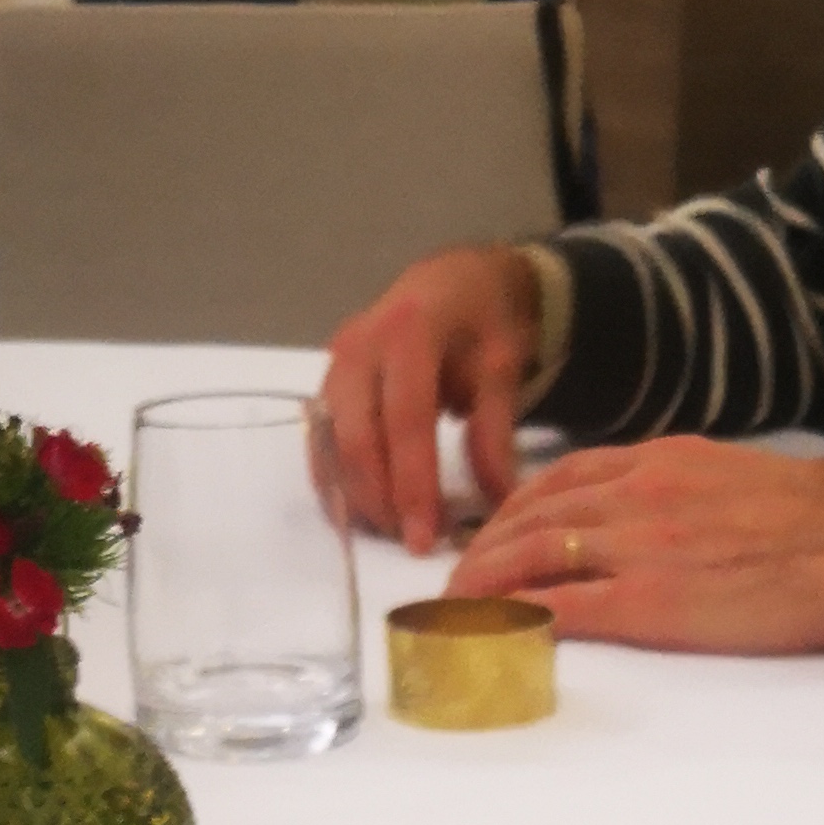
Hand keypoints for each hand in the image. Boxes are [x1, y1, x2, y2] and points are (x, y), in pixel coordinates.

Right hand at [320, 246, 543, 555]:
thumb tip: (499, 504)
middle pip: (358, 438)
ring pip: (332, 444)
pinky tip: (358, 513)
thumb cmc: (482, 319)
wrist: (454, 280)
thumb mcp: (502, 366)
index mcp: (408, 330)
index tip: (425, 539)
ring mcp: (335, 363)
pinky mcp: (326, 383)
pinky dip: (335, 481)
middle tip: (409, 544)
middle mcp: (360, 344)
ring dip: (354, 496)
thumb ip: (494, 433)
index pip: (406, 421)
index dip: (413, 485)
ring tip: (389, 533)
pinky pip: (321, 441)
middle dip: (380, 500)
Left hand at [446, 439, 823, 653]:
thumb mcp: (733, 480)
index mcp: (659, 463)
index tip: (489, 534)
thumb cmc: (817, 521)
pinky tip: (493, 635)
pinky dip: (518, 620)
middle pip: (529, 516)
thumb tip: (653, 522)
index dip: (511, 508)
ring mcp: (638, 548)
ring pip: (531, 557)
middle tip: (453, 580)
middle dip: (480, 548)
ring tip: (456, 610)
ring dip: (483, 585)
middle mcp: (636, 495)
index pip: (560, 477)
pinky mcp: (650, 604)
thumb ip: (681, 494)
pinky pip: (563, 608)